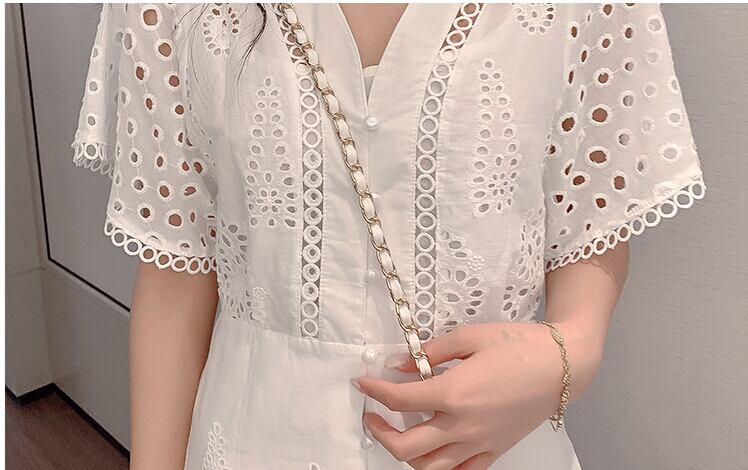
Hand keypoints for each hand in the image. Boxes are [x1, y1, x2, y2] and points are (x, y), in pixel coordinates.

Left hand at [353, 321, 596, 469]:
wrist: (563, 365)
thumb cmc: (520, 345)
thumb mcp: (470, 336)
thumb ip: (431, 352)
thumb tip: (400, 363)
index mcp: (455, 394)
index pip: (400, 399)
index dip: (375, 391)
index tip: (364, 383)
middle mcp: (464, 425)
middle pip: (406, 448)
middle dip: (380, 432)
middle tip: (372, 413)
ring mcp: (480, 443)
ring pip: (429, 468)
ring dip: (405, 454)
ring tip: (399, 432)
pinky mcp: (494, 450)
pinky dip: (439, 467)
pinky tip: (432, 450)